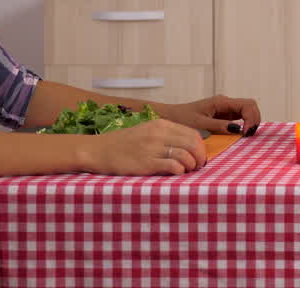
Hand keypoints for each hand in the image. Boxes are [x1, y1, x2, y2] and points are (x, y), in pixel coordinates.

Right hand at [83, 118, 207, 175]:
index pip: (192, 133)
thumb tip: (190, 147)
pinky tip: (177, 173)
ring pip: (186, 155)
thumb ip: (167, 136)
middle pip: (193, 143)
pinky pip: (173, 166)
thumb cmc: (124, 144)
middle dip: (200, 157)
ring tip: (187, 171)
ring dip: (191, 165)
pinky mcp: (146, 163)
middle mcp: (159, 134)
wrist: (99, 150)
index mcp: (161, 125)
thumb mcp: (147, 132)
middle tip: (198, 166)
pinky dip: (180, 171)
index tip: (199, 157)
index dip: (201, 147)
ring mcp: (153, 148)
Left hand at [163, 94, 260, 135]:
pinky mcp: (223, 116)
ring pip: (246, 112)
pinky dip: (244, 126)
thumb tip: (238, 129)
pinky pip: (239, 119)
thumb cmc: (181, 118)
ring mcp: (225, 109)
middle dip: (254, 120)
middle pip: (250, 106)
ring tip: (245, 136)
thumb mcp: (200, 124)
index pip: (247, 104)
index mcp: (221, 102)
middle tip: (248, 136)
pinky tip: (240, 136)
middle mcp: (226, 103)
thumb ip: (219, 126)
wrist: (169, 116)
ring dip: (250, 123)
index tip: (246, 132)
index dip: (252, 118)